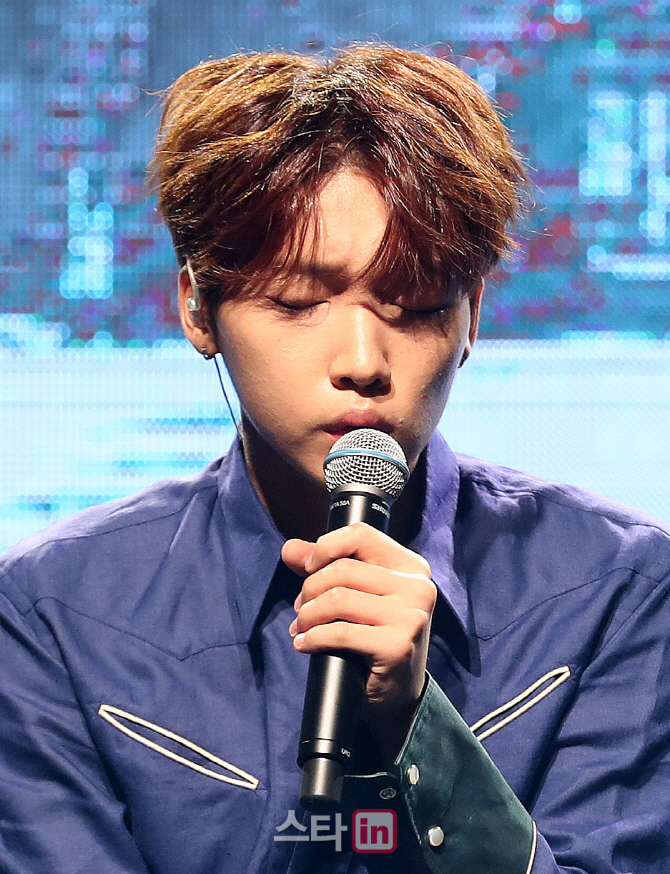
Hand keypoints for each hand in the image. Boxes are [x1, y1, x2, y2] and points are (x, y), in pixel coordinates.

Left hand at [282, 522, 435, 762]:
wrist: (397, 693)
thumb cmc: (374, 636)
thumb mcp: (356, 595)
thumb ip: (325, 567)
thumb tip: (290, 549)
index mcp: (410, 567)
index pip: (361, 535)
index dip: (326, 546)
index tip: (308, 566)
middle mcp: (417, 587)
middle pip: (343, 569)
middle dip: (310, 589)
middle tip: (301, 610)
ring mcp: (411, 616)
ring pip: (338, 598)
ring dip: (308, 615)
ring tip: (301, 627)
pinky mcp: (398, 645)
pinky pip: (340, 632)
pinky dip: (313, 638)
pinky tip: (305, 644)